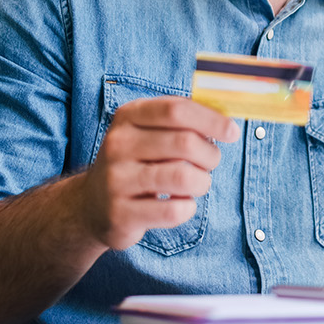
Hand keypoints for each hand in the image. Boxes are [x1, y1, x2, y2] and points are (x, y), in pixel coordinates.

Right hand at [73, 96, 237, 249]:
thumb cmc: (135, 163)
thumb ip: (181, 123)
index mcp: (128, 117)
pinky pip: (174, 210)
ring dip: (202, 182)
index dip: (211, 120)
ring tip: (197, 184)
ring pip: (183, 177)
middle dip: (210, 155)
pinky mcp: (122, 213)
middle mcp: (118, 144)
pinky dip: (188, 208)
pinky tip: (180, 204)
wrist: (91, 205)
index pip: (176, 109)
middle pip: (185, 143)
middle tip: (210, 164)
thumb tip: (225, 124)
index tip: (232, 132)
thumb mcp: (147, 133)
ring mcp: (117, 180)